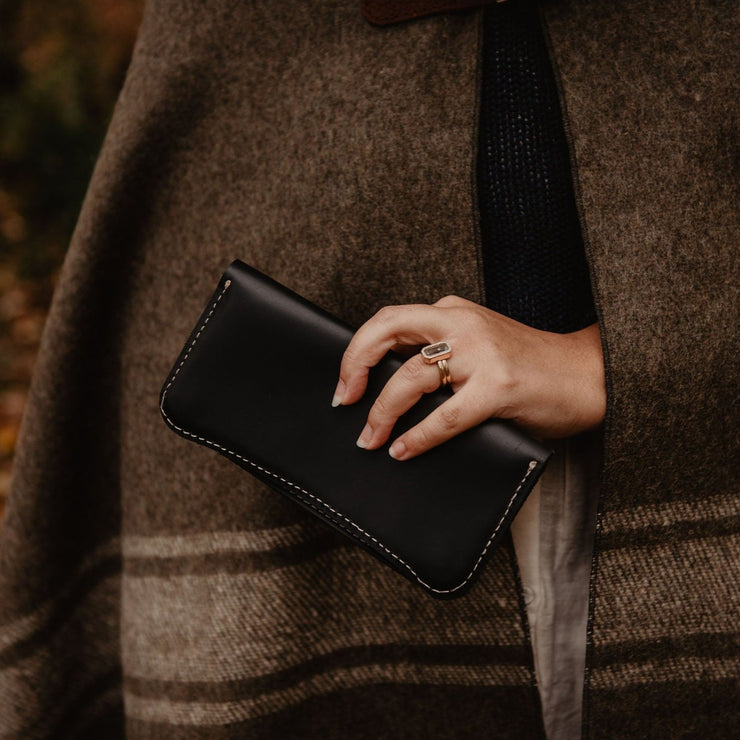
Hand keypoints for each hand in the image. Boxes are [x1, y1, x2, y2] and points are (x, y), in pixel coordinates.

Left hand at [331, 295, 605, 460]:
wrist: (588, 376)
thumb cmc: (528, 368)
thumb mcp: (476, 348)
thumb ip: (438, 357)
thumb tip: (383, 392)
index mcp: (453, 313)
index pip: (389, 320)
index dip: (356, 352)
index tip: (345, 386)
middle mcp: (462, 324)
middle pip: (386, 330)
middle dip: (354, 366)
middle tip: (343, 403)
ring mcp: (481, 353)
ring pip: (409, 377)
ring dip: (382, 412)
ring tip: (370, 440)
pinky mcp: (499, 385)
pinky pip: (445, 416)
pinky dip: (418, 436)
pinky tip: (403, 451)